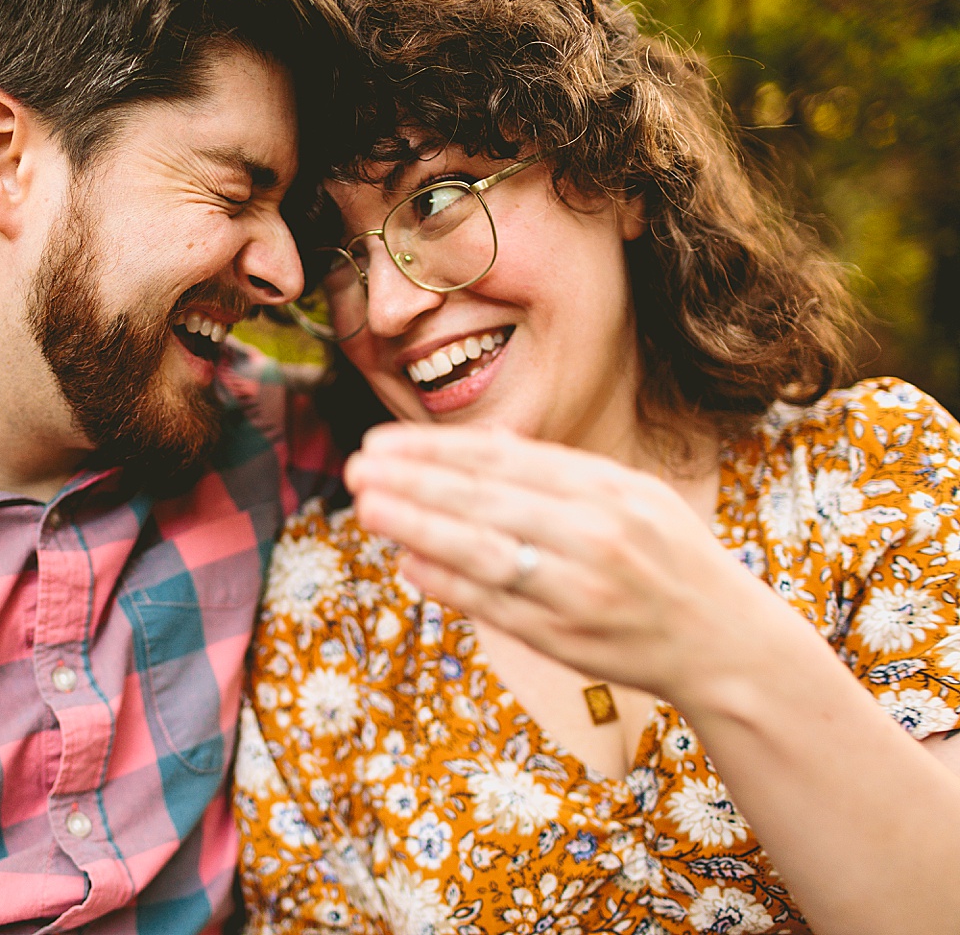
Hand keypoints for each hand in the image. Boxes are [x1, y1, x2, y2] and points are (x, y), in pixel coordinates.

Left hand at [344, 423, 788, 703]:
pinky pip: (495, 605)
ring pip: (483, 550)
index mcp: (608, 488)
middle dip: (414, 480)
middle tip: (358, 466)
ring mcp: (580, 588)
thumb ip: (557, 474)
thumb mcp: (629, 496)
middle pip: (486, 499)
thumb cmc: (666, 559)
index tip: (383, 441)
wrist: (724, 641)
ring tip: (369, 507)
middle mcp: (596, 533)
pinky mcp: (567, 638)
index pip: (503, 460)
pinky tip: (408, 562)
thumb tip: (478, 449)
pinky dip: (448, 583)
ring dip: (419, 526)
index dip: (435, 448)